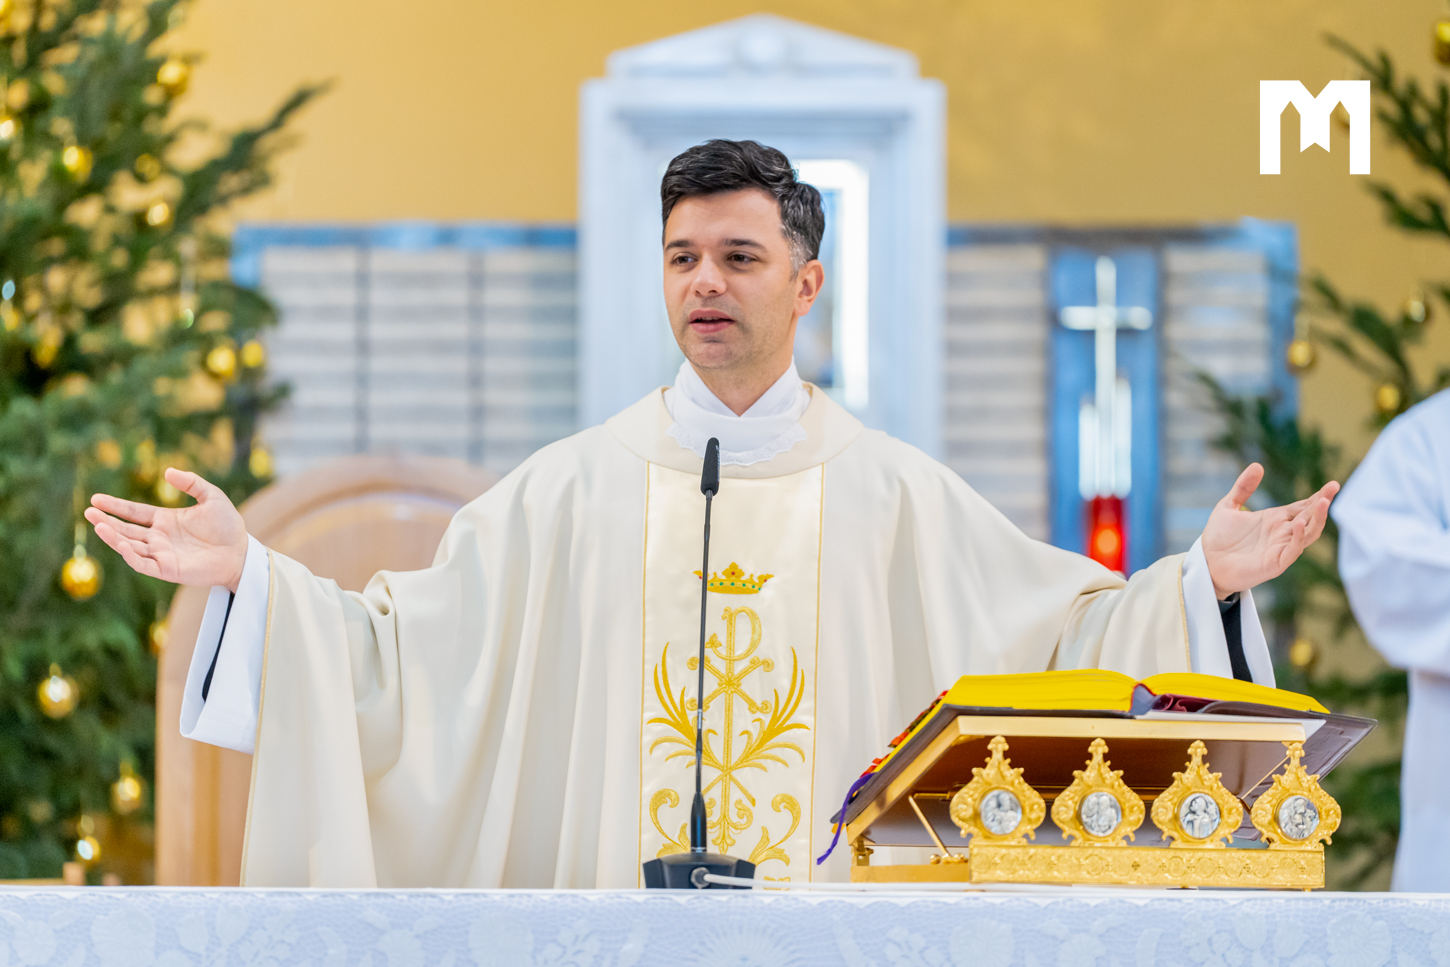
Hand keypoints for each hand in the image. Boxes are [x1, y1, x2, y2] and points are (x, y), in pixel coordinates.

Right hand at [84, 468, 248, 591]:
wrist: (241, 552)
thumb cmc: (228, 526)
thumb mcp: (212, 497)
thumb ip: (191, 483)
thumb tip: (167, 472)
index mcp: (165, 520)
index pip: (134, 512)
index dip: (115, 506)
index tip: (95, 499)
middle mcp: (159, 537)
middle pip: (126, 529)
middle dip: (106, 520)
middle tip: (88, 511)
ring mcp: (161, 554)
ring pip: (130, 546)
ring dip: (113, 537)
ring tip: (98, 525)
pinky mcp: (167, 569)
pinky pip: (143, 564)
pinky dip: (131, 555)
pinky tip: (121, 544)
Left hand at [1201, 463, 1338, 598]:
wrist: (1206, 563)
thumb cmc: (1218, 538)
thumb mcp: (1228, 506)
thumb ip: (1243, 487)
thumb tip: (1258, 465)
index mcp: (1275, 519)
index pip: (1303, 506)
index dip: (1318, 496)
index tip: (1332, 485)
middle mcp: (1282, 533)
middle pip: (1310, 517)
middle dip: (1323, 502)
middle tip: (1334, 487)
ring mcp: (1281, 548)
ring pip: (1308, 533)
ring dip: (1317, 519)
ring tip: (1323, 502)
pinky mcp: (1275, 563)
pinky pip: (1293, 550)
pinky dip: (1298, 538)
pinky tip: (1299, 524)